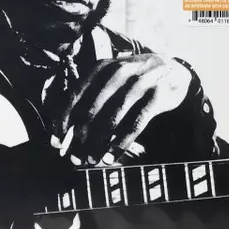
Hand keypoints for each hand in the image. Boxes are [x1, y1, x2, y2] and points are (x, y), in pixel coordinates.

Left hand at [57, 54, 191, 164]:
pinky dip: (121, 143)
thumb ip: (91, 97)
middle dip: (80, 137)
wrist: (172, 69)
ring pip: (112, 119)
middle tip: (74, 157)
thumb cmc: (133, 79)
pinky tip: (110, 156)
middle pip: (92, 110)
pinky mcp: (156, 97)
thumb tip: (68, 130)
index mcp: (101, 68)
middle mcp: (117, 73)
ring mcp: (138, 83)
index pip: (75, 96)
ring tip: (91, 160)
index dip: (63, 121)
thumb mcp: (110, 78)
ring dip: (98, 142)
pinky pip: (135, 124)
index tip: (56, 142)